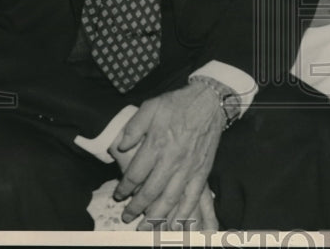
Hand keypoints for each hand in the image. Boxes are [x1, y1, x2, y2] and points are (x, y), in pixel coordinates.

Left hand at [112, 83, 223, 228]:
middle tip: (127, 216)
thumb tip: (122, 145)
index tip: (119, 194)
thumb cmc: (179, 103)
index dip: (125, 187)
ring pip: (170, 198)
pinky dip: (183, 212)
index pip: (135, 173)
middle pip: (150, 190)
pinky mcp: (202, 170)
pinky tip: (175, 222)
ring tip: (145, 226)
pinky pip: (192, 196)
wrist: (210, 101)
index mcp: (157, 143)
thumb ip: (134, 127)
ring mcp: (189, 167)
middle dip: (136, 207)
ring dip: (156, 215)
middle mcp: (172, 159)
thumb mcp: (151, 106)